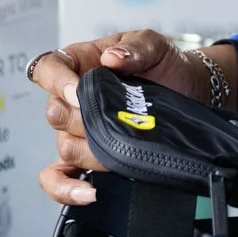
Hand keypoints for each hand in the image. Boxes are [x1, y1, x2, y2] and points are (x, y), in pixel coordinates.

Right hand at [30, 31, 237, 207]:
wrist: (189, 91)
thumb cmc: (165, 65)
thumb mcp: (155, 45)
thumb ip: (135, 46)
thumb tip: (112, 56)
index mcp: (81, 64)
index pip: (48, 69)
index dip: (57, 83)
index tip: (79, 93)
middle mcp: (73, 99)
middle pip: (55, 114)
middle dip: (84, 121)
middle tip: (115, 120)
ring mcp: (79, 131)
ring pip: (65, 147)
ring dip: (92, 152)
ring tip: (122, 148)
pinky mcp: (88, 157)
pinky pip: (58, 178)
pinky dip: (66, 188)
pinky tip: (89, 191)